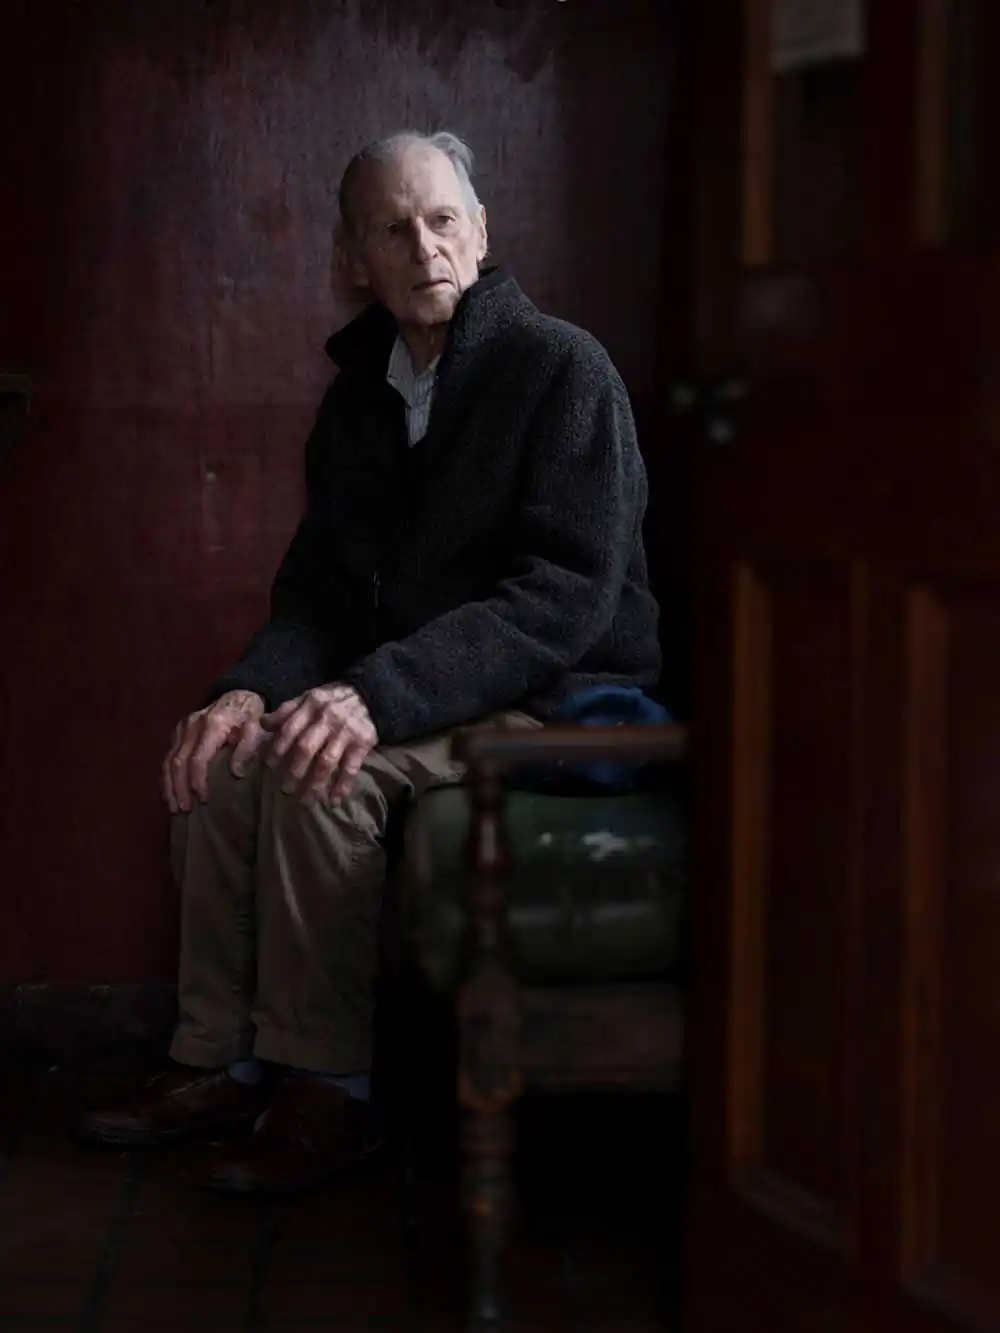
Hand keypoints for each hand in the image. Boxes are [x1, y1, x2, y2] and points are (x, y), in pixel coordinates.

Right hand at [163, 690, 265, 813]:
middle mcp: (191, 726)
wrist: (237, 695)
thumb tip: (237, 773)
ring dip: (170, 786)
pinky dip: (167, 777)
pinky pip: (168, 757)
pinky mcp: (178, 732)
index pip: (197, 759)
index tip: (203, 800)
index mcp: (211, 725)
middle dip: (179, 788)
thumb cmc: (249, 715)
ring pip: (168, 761)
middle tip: (185, 810)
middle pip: (177, 762)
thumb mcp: (257, 727)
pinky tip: (170, 793)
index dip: (197, 782)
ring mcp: (181, 728)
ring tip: (175, 807)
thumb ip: (248, 747)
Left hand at [261, 683, 377, 806]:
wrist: (372, 694)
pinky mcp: (363, 743)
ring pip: (326, 762)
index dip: (277, 748)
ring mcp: (346, 731)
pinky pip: (350, 768)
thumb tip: (262, 723)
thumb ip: (287, 710)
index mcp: (311, 705)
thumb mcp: (310, 697)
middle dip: (293, 771)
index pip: (289, 729)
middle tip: (285, 790)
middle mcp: (327, 718)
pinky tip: (334, 801)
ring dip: (314, 785)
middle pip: (305, 748)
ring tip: (305, 802)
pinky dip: (342, 786)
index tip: (268, 766)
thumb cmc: (335, 699)